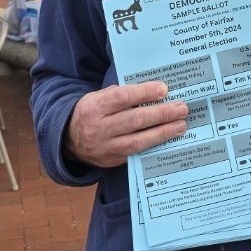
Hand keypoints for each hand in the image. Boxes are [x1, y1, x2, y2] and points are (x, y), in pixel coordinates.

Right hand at [64, 82, 187, 167]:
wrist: (69, 141)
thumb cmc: (91, 113)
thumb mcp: (97, 97)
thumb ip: (120, 94)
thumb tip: (151, 90)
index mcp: (95, 107)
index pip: (122, 98)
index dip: (144, 93)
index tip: (164, 89)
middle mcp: (99, 128)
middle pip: (134, 120)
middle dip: (160, 114)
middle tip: (181, 108)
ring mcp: (106, 147)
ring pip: (137, 141)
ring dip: (162, 133)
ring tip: (180, 125)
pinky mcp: (112, 161)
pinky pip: (136, 154)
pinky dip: (154, 145)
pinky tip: (168, 138)